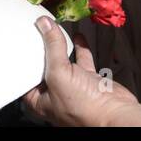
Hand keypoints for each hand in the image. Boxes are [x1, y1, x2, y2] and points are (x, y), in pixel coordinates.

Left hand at [22, 17, 138, 126]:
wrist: (116, 115)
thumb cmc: (84, 110)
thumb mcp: (59, 73)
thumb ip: (52, 48)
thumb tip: (44, 26)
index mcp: (40, 100)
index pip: (26, 75)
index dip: (24, 59)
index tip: (24, 38)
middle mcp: (55, 94)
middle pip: (45, 66)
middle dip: (43, 49)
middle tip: (38, 30)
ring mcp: (73, 87)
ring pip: (64, 61)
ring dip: (61, 45)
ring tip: (55, 30)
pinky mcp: (89, 81)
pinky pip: (82, 60)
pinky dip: (80, 47)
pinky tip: (77, 37)